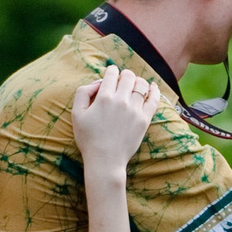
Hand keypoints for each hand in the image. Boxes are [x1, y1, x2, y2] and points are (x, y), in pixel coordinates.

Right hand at [72, 64, 158, 179]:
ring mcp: (134, 110)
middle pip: (128, 76)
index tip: (111, 74)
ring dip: (138, 81)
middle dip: (124, 75)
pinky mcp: (144, 119)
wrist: (105, 160)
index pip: (112, 73)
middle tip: (122, 81)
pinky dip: (154, 90)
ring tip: (134, 86)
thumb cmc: (88, 138)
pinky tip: (153, 87)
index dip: (111, 71)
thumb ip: (83, 92)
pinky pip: (154, 99)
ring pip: (142, 85)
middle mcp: (121, 101)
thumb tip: (98, 82)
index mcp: (103, 97)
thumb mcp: (76, 114)